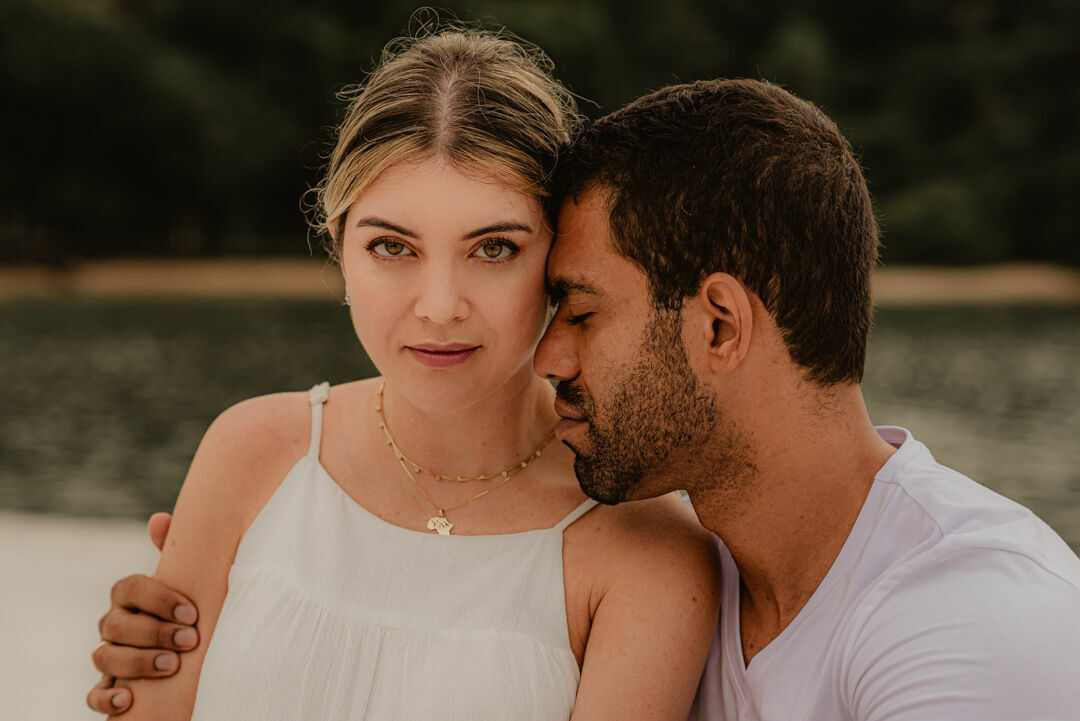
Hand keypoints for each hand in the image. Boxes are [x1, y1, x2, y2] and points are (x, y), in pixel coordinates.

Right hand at [87, 513, 200, 714]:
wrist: (191, 648)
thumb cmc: (189, 609)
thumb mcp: (190, 582)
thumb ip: (177, 551)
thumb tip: (159, 519)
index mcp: (130, 595)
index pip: (130, 588)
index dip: (159, 600)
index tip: (193, 614)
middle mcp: (113, 623)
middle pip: (117, 624)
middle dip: (154, 632)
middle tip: (190, 640)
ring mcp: (108, 655)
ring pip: (104, 657)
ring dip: (137, 662)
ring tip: (171, 666)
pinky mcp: (108, 688)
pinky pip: (93, 696)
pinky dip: (106, 698)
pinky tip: (129, 699)